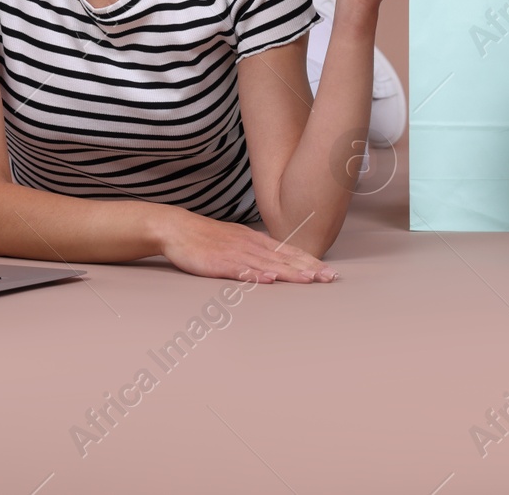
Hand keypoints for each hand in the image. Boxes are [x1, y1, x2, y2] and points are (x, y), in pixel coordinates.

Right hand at [157, 207, 336, 282]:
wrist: (178, 228)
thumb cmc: (207, 237)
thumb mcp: (238, 239)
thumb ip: (258, 250)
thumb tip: (279, 262)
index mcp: (256, 240)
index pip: (289, 252)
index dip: (310, 261)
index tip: (329, 271)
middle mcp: (250, 246)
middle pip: (284, 259)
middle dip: (309, 268)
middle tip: (330, 278)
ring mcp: (235, 254)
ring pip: (267, 265)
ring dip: (289, 273)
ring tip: (308, 280)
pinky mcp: (219, 263)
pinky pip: (239, 270)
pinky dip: (255, 275)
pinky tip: (268, 280)